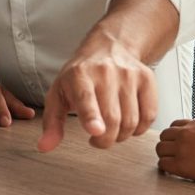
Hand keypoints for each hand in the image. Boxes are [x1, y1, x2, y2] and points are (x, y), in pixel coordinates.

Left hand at [36, 45, 158, 151]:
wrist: (109, 47)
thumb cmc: (80, 76)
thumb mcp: (59, 94)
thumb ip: (52, 123)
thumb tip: (45, 147)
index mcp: (79, 75)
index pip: (86, 99)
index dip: (91, 116)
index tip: (95, 130)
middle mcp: (106, 72)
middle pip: (112, 119)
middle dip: (105, 140)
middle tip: (98, 139)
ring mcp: (129, 74)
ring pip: (131, 121)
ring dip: (121, 136)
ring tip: (111, 129)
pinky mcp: (147, 79)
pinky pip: (149, 115)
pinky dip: (139, 128)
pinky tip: (128, 122)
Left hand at [154, 119, 194, 185]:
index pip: (173, 126)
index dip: (174, 137)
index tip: (178, 146)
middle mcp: (187, 133)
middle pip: (163, 136)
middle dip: (167, 146)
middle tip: (173, 156)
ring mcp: (183, 148)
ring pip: (160, 149)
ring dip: (165, 156)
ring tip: (173, 164)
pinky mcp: (182, 165)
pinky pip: (163, 164)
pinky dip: (166, 168)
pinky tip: (174, 172)